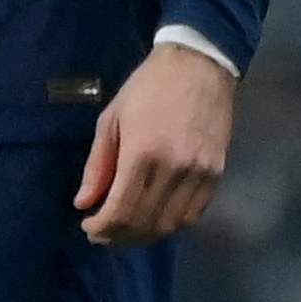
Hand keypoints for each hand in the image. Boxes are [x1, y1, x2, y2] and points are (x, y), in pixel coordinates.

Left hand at [75, 41, 238, 247]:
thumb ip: (98, 165)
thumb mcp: (111, 119)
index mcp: (142, 153)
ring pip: (171, 224)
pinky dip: (173, 224)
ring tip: (127, 232)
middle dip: (119, 236)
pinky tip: (156, 220)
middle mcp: (173, 169)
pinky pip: (195, 214)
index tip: (88, 226)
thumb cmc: (147, 88)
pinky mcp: (217, 173)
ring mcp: (199, 173)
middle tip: (103, 234)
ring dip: (145, 236)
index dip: (101, 227)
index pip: (120, 210)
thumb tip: (83, 203)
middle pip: (145, 222)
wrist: (199, 65)